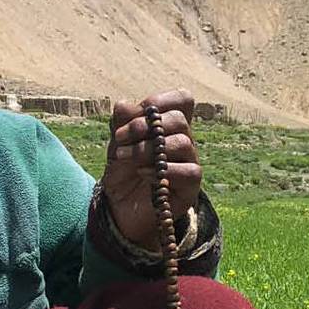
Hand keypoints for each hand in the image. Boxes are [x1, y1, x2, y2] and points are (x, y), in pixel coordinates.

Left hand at [102, 89, 202, 249]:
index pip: (183, 99)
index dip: (160, 100)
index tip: (133, 113)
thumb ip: (121, 122)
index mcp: (169, 125)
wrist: (119, 208)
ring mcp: (189, 162)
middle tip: (120, 138)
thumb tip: (125, 104)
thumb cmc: (122, 171)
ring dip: (146, 148)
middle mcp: (183, 140)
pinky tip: (142, 173)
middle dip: (144, 125)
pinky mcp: (191, 186)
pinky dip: (162, 170)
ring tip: (123, 156)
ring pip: (182, 143)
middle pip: (179, 119)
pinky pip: (189, 171)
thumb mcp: (116, 143)